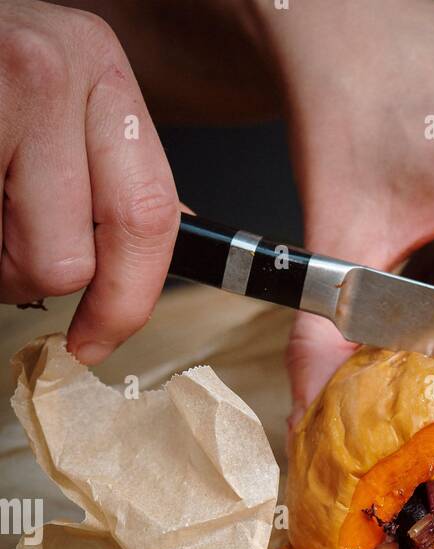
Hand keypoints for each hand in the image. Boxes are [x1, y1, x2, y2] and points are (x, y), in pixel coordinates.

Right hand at [0, 0, 178, 362]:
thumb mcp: (60, 94)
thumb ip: (108, 164)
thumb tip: (165, 242)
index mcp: (98, 69)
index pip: (148, 217)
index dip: (126, 302)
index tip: (95, 341)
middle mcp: (51, 74)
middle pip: (69, 260)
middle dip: (28, 279)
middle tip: (1, 251)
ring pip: (10, 259)